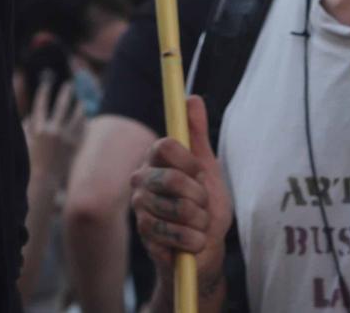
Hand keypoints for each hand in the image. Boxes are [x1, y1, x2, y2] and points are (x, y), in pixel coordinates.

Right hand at [23, 75, 85, 186]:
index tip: (46, 84)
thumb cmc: (30, 161)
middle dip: (65, 93)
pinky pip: (81, 129)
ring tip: (80, 100)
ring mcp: (65, 139)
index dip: (44, 92)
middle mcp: (53, 131)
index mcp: (38, 129)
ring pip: (76, 116)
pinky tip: (84, 116)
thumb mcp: (24, 142)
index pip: (41, 105)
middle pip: (61, 106)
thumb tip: (31, 116)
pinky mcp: (74, 146)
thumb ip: (26, 127)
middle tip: (69, 84)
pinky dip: (83, 121)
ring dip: (79, 106)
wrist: (43, 181)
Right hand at [129, 95, 230, 283]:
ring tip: (198, 225)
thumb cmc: (205, 207)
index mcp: (155, 159)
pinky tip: (192, 241)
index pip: (166, 145)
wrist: (204, 251)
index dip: (190, 161)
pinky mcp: (144, 234)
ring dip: (200, 221)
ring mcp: (140, 207)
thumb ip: (197, 134)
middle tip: (203, 206)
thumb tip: (193, 98)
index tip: (200, 174)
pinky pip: (176, 233)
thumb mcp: (208, 169)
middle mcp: (142, 179)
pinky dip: (194, 240)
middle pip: (173, 178)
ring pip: (179, 208)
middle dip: (200, 197)